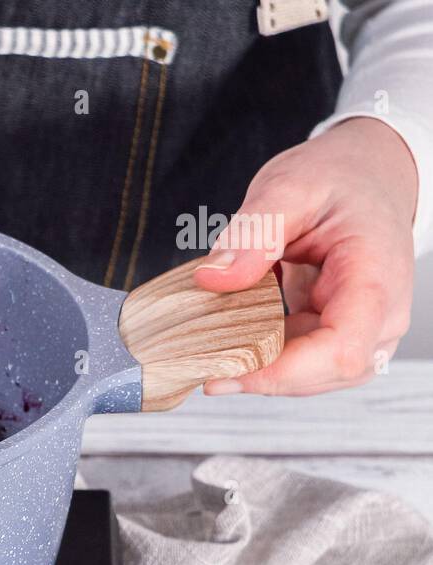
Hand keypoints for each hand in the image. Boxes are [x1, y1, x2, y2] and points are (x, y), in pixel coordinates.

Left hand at [193, 117, 416, 395]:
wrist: (368, 174)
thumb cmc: (339, 178)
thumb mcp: (289, 187)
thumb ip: (252, 233)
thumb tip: (213, 278)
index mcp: (375, 277)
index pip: (341, 351)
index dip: (281, 372)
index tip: (223, 370)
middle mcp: (381, 314)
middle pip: (324, 373)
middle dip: (259, 374)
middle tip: (197, 361)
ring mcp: (364, 328)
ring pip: (311, 375)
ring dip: (258, 368)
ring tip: (208, 350)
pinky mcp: (338, 331)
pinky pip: (302, 360)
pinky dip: (262, 354)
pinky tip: (228, 339)